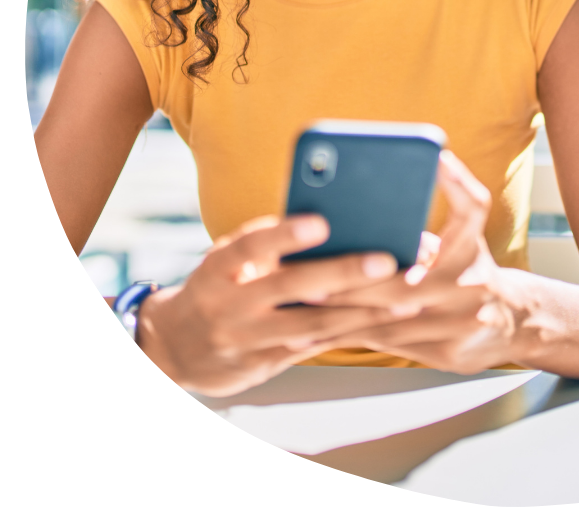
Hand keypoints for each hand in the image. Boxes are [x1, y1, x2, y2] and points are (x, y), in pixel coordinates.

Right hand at [136, 214, 417, 396]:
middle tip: (386, 260)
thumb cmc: (220, 286)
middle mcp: (228, 303)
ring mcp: (245, 338)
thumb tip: (337, 216)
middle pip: (290, 286)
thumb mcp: (228, 262)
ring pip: (310, 324)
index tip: (321, 221)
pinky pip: (314, 347)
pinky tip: (385, 322)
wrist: (174, 347)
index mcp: (218, 267)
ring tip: (404, 298)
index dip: (285, 233)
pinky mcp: (263, 363)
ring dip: (361, 311)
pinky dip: (350, 332)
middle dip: (342, 272)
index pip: (251, 245)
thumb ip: (270, 244)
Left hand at [322, 151, 523, 372]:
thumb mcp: (460, 240)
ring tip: (303, 301)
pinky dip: (353, 337)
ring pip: (392, 320)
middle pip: (404, 281)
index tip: (433, 162)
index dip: (456, 184)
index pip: (473, 208)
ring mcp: (462, 322)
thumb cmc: (468, 271)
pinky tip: (316, 334)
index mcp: (472, 248)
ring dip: (344, 312)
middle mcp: (472, 284)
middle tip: (311, 274)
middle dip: (354, 280)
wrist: (512, 322)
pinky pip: (390, 346)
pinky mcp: (450, 353)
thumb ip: (427, 225)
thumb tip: (379, 197)